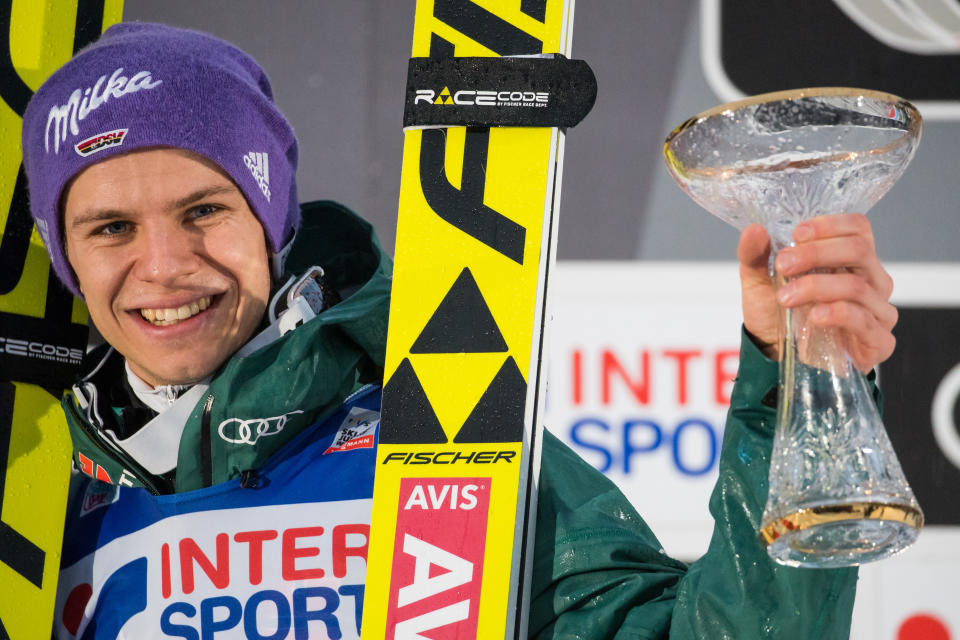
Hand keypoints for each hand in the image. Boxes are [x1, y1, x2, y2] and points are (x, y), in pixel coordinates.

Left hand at [737, 214, 896, 371]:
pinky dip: (836, 314)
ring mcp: (878, 311)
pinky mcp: (878, 342)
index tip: (797, 234)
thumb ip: (755, 255)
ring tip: (786, 297)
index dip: (830, 225)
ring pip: (857, 286)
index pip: (858, 228)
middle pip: (859, 251)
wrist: (774, 357)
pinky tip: (814, 317)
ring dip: (816, 287)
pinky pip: (863, 320)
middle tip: (784, 265)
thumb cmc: (776, 314)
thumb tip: (754, 230)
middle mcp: (872, 281)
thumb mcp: (759, 282)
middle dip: (817, 253)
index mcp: (851, 260)